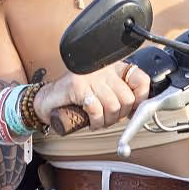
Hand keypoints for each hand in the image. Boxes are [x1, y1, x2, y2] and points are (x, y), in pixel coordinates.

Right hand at [38, 62, 152, 130]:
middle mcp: (103, 69)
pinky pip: (96, 109)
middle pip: (127, 98)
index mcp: (113, 67)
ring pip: (113, 106)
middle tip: (110, 118)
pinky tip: (91, 122)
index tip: (133, 110)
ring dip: (107, 121)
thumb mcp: (103, 92)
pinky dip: (95, 121)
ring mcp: (90, 77)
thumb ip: (121, 95)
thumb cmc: (76, 98)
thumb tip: (139, 110)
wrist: (47, 100)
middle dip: (121, 116)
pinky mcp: (77, 87)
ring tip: (99, 121)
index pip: (141, 79)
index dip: (141, 99)